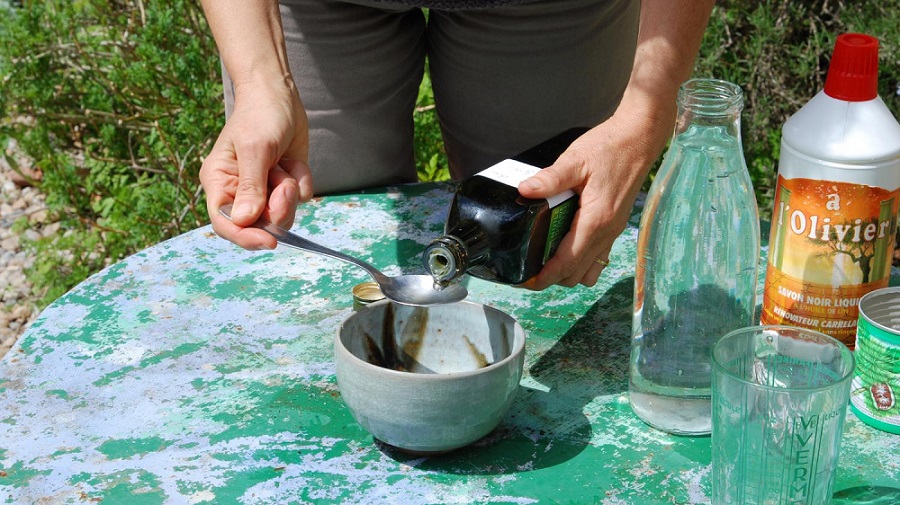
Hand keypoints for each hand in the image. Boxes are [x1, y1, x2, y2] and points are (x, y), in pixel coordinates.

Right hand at [200, 79, 312, 249]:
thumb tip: (242, 220)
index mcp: (219, 183)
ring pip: (284, 215)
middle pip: (260, 225)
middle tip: (286, 184)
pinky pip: (301, 198)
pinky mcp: (285, 185)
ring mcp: (264, 191)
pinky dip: (302, 178)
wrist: (280, 95)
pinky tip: (293, 160)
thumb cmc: (260, 116)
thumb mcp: (255, 149)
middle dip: (278, 207)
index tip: (270, 242)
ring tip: (285, 165)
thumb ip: (250, 186)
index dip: (246, 237)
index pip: (225, 224)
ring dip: (291, 191)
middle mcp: (239, 192)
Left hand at [517, 111, 668, 289]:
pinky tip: (565, 248)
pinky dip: (581, 263)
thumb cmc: (610, 147)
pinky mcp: (615, 227)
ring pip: (589, 270)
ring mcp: (613, 232)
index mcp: (595, 221)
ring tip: (544, 262)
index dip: (545, 277)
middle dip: (552, 279)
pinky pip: (599, 258)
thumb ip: (550, 178)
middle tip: (528, 271)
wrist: (639, 139)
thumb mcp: (576, 160)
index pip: (567, 262)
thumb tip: (525, 190)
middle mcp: (607, 232)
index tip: (526, 282)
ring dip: (568, 273)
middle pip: (577, 274)